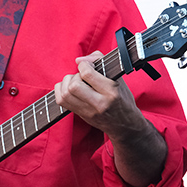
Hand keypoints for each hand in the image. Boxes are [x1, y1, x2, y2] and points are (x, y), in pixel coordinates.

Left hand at [54, 51, 166, 186]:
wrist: (125, 126)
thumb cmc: (123, 99)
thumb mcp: (118, 79)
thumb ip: (101, 62)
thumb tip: (79, 60)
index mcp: (111, 91)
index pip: (88, 74)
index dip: (84, 65)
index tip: (87, 65)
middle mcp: (99, 103)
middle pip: (74, 86)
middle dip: (74, 76)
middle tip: (81, 76)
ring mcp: (88, 111)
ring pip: (65, 94)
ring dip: (66, 83)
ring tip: (74, 82)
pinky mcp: (81, 115)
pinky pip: (62, 102)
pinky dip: (61, 91)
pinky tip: (68, 88)